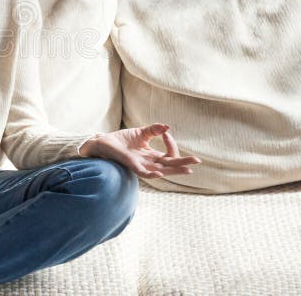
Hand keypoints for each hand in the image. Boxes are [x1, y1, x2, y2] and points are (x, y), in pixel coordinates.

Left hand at [80, 123, 200, 178]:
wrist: (104, 142)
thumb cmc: (122, 140)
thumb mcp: (141, 133)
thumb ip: (154, 130)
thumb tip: (167, 127)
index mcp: (152, 156)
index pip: (169, 154)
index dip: (171, 144)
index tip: (165, 132)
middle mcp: (149, 163)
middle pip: (170, 165)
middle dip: (183, 163)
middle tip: (197, 161)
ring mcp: (142, 165)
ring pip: (162, 170)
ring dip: (174, 170)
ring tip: (188, 169)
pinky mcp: (132, 166)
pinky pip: (144, 173)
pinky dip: (153, 173)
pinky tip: (161, 172)